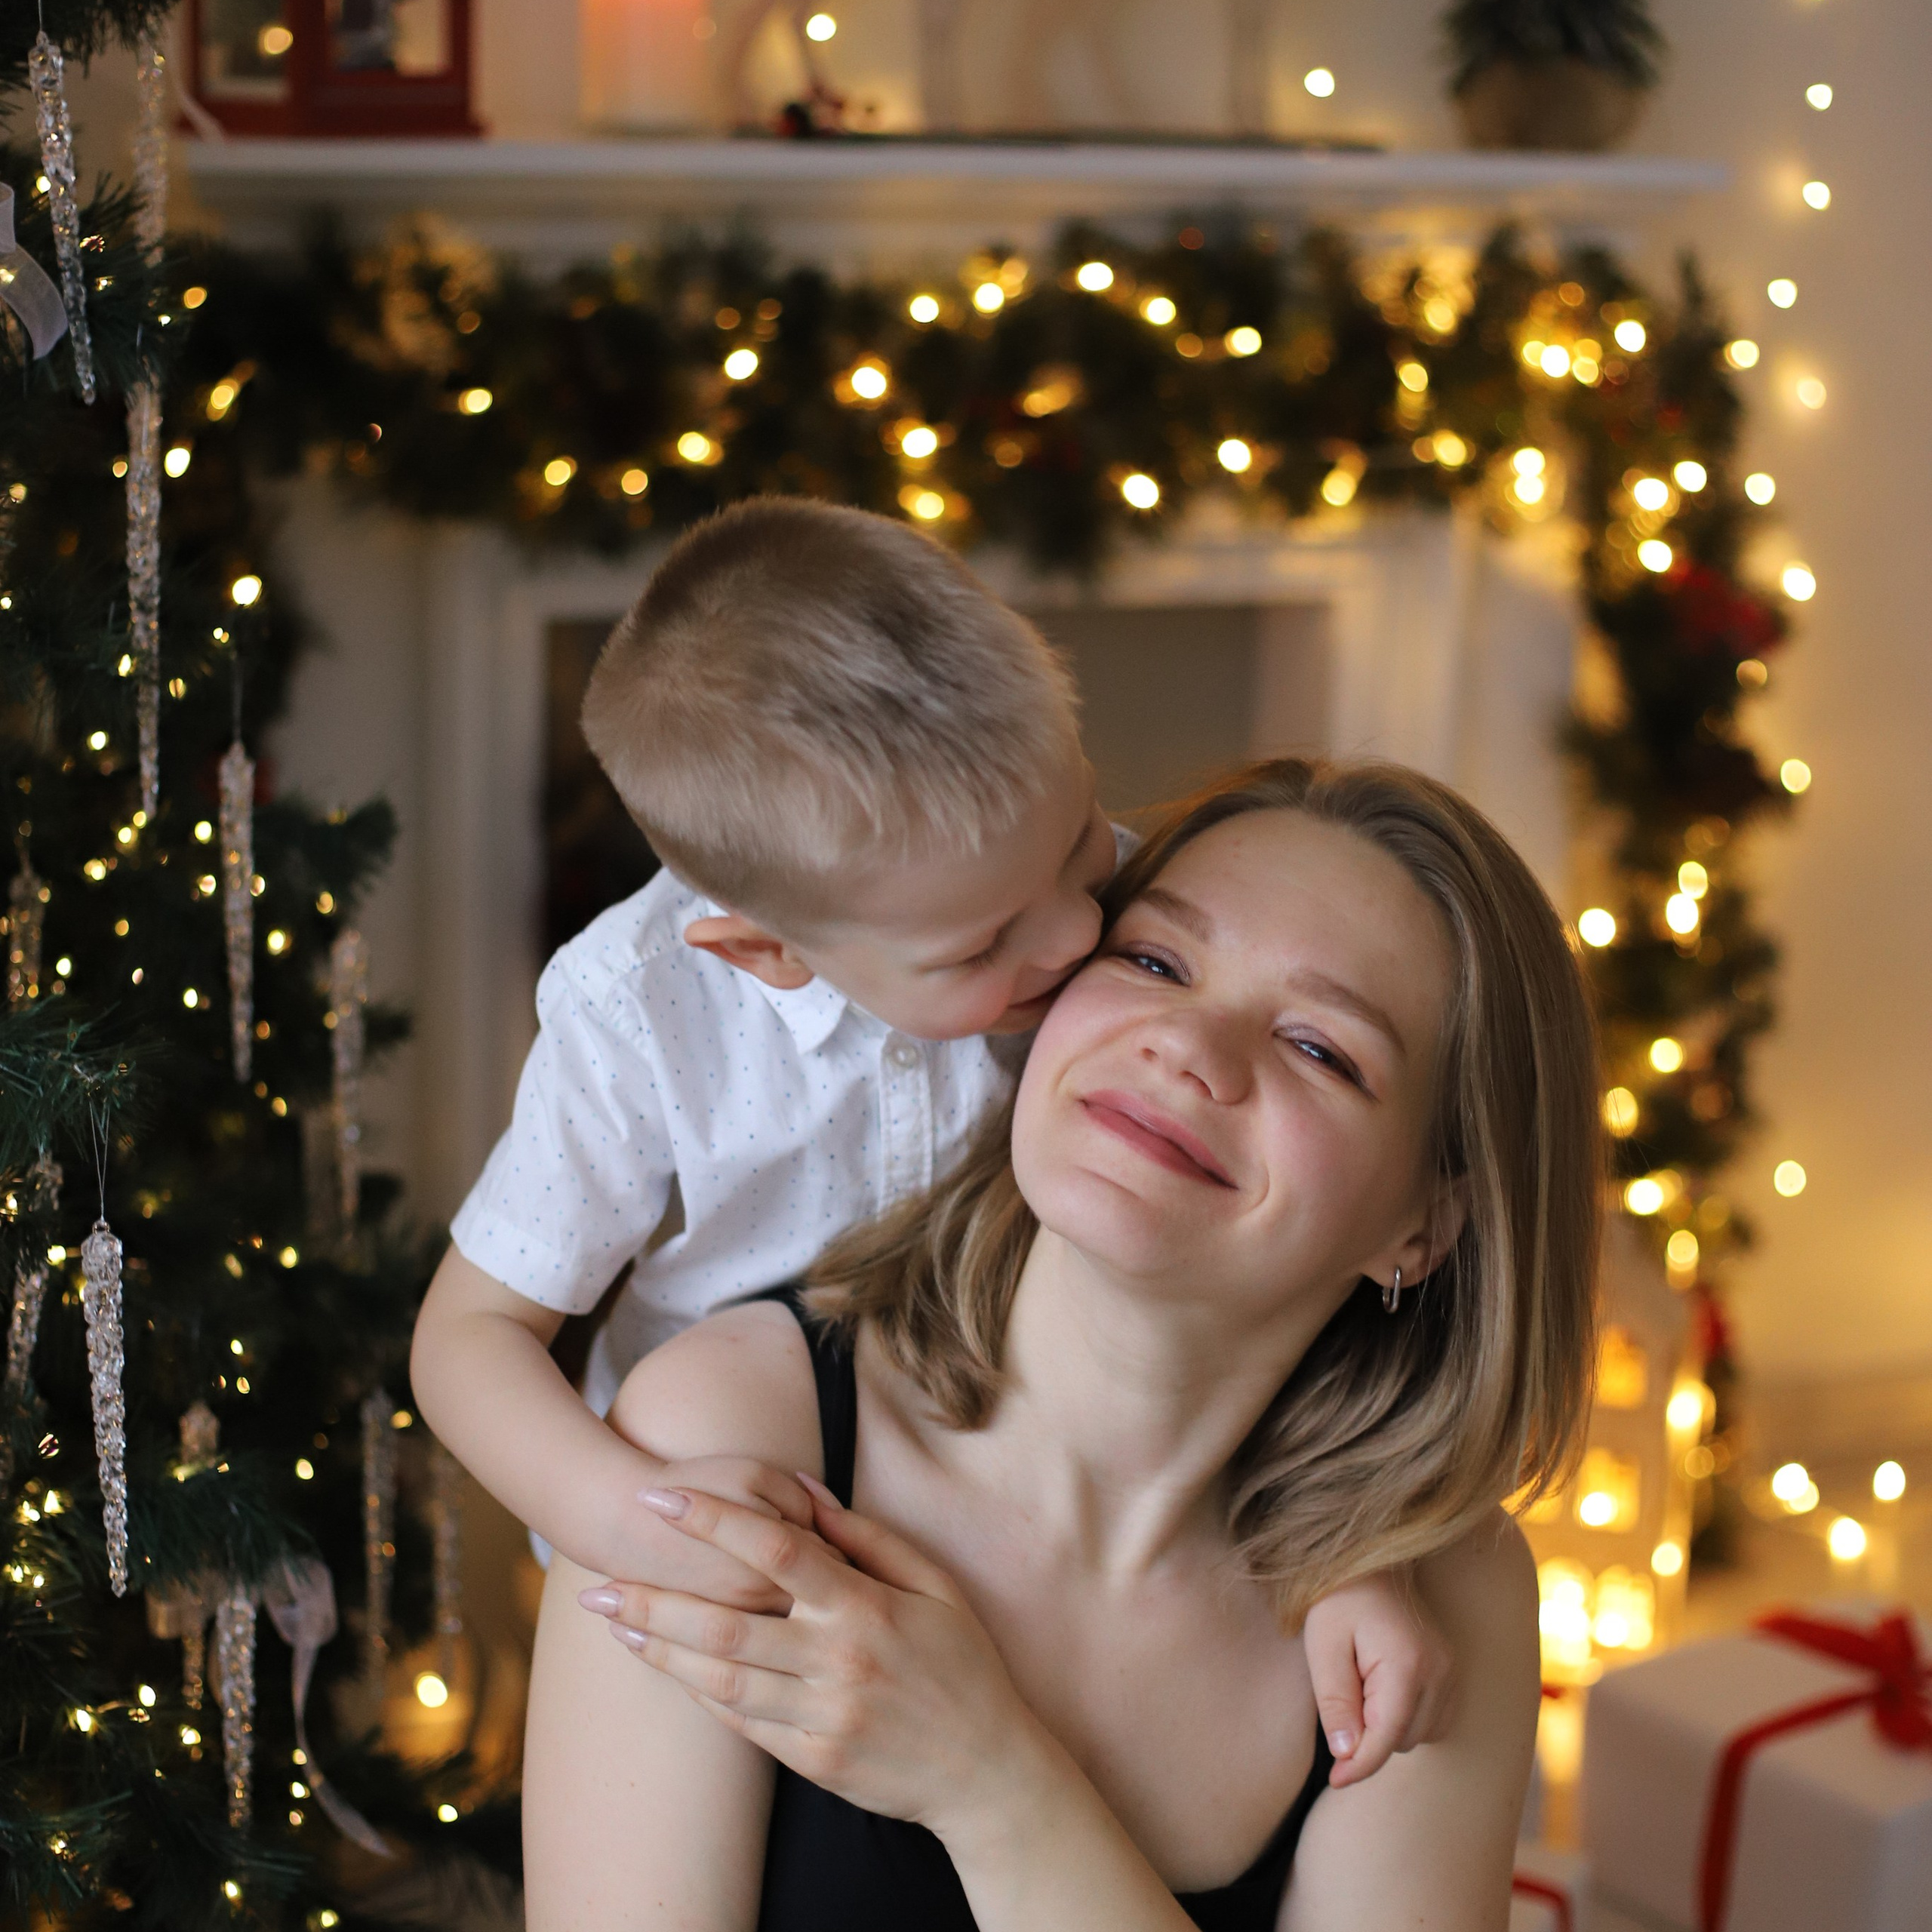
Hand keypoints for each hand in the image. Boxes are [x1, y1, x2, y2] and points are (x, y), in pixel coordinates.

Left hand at [578, 1475, 1050, 1837]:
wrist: (988, 1773)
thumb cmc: (963, 1665)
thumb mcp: (936, 1586)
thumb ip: (867, 1537)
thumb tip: (803, 1490)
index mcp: (867, 1605)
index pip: (774, 1550)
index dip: (713, 1521)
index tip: (658, 1499)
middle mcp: (839, 1659)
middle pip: (727, 1621)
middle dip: (655, 1597)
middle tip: (595, 1582)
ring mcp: (824, 1715)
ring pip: (723, 1677)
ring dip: (660, 1649)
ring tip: (612, 1625)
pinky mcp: (815, 1760)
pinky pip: (743, 1723)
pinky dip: (699, 1693)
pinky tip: (666, 1667)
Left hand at [1302, 1569, 1455, 1787]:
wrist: (1369, 1563)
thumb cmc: (1338, 1602)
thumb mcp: (1322, 1648)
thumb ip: (1335, 1702)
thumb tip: (1347, 1755)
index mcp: (1406, 1664)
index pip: (1386, 1737)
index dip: (1359, 1766)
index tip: (1334, 1781)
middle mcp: (1440, 1671)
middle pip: (1403, 1740)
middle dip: (1370, 1738)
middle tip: (1341, 1699)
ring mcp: (1451, 1671)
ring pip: (1421, 1735)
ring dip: (1389, 1730)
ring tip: (1361, 1689)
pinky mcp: (1452, 1672)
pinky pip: (1436, 1720)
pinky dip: (1409, 1721)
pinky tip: (1384, 1697)